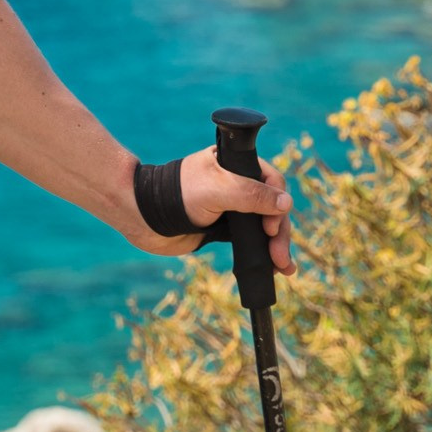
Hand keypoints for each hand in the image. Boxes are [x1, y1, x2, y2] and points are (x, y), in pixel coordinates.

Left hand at [125, 148, 297, 272]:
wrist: (145, 218)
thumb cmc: (177, 194)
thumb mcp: (218, 189)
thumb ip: (252, 194)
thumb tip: (286, 203)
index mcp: (236, 164)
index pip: (271, 181)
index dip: (278, 204)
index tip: (271, 226)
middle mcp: (236, 183)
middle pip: (272, 206)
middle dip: (280, 232)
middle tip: (280, 255)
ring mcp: (232, 207)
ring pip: (264, 224)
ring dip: (277, 245)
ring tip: (284, 267)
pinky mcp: (224, 228)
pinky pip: (251, 239)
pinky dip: (264, 251)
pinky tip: (275, 266)